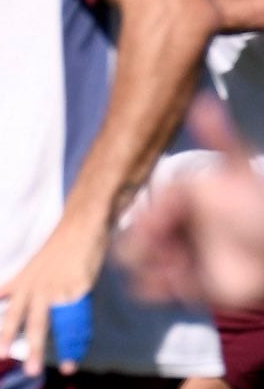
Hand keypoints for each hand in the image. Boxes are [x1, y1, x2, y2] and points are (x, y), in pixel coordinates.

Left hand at [0, 217, 104, 375]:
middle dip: (33, 348)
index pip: (11, 313)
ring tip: (67, 369)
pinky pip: (81, 319)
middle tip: (29, 371)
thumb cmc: (55, 247)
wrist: (79, 228)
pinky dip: (82, 336)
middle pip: (34, 323)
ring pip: (60, 326)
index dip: (5, 333)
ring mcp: (61, 290)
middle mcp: (39, 288)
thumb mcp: (27, 266)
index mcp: (24, 283)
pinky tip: (82, 350)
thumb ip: (9, 285)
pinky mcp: (81, 290)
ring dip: (64, 348)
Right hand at [120, 95, 263, 306]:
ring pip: (140, 263)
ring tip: (173, 267)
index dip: (150, 219)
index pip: (150, 210)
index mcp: (183, 200)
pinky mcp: (186, 285)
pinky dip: (152, 287)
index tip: (160, 224)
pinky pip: (151, 288)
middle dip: (142, 244)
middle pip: (137, 237)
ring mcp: (180, 256)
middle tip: (165, 249)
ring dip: (147, 266)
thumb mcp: (237, 170)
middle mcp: (176, 228)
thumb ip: (218, 137)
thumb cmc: (257, 207)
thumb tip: (201, 101)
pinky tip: (171, 282)